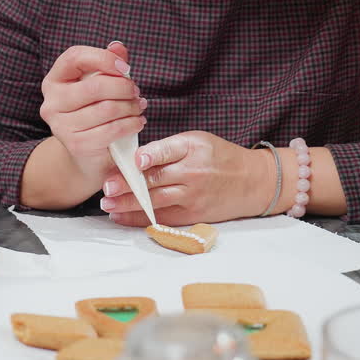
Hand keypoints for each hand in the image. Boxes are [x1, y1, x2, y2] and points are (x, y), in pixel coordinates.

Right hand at [39, 41, 147, 184]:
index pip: (75, 57)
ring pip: (107, 108)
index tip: (125, 68)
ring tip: (138, 106)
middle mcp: (51, 102)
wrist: (86, 153)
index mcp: (54, 80)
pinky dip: (131, 124)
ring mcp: (61, 126)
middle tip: (136, 92)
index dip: (103, 58)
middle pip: (96, 85)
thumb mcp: (99, 84)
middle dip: (123, 87)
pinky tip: (137, 122)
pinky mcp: (76, 145)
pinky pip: (112, 129)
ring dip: (131, 106)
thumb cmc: (93, 111)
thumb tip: (118, 46)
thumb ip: (108, 64)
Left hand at [99, 130, 269, 225]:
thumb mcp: (198, 141)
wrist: (253, 181)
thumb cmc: (220, 157)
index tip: (134, 161)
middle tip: (106, 187)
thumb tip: (133, 159)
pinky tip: (121, 216)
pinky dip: (140, 218)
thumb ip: (168, 148)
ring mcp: (193, 196)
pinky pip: (162, 217)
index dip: (149, 156)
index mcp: (193, 147)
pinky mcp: (193, 214)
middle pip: (156, 179)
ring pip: (155, 201)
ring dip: (128, 204)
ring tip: (108, 204)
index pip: (167, 150)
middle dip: (128, 184)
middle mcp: (193, 172)